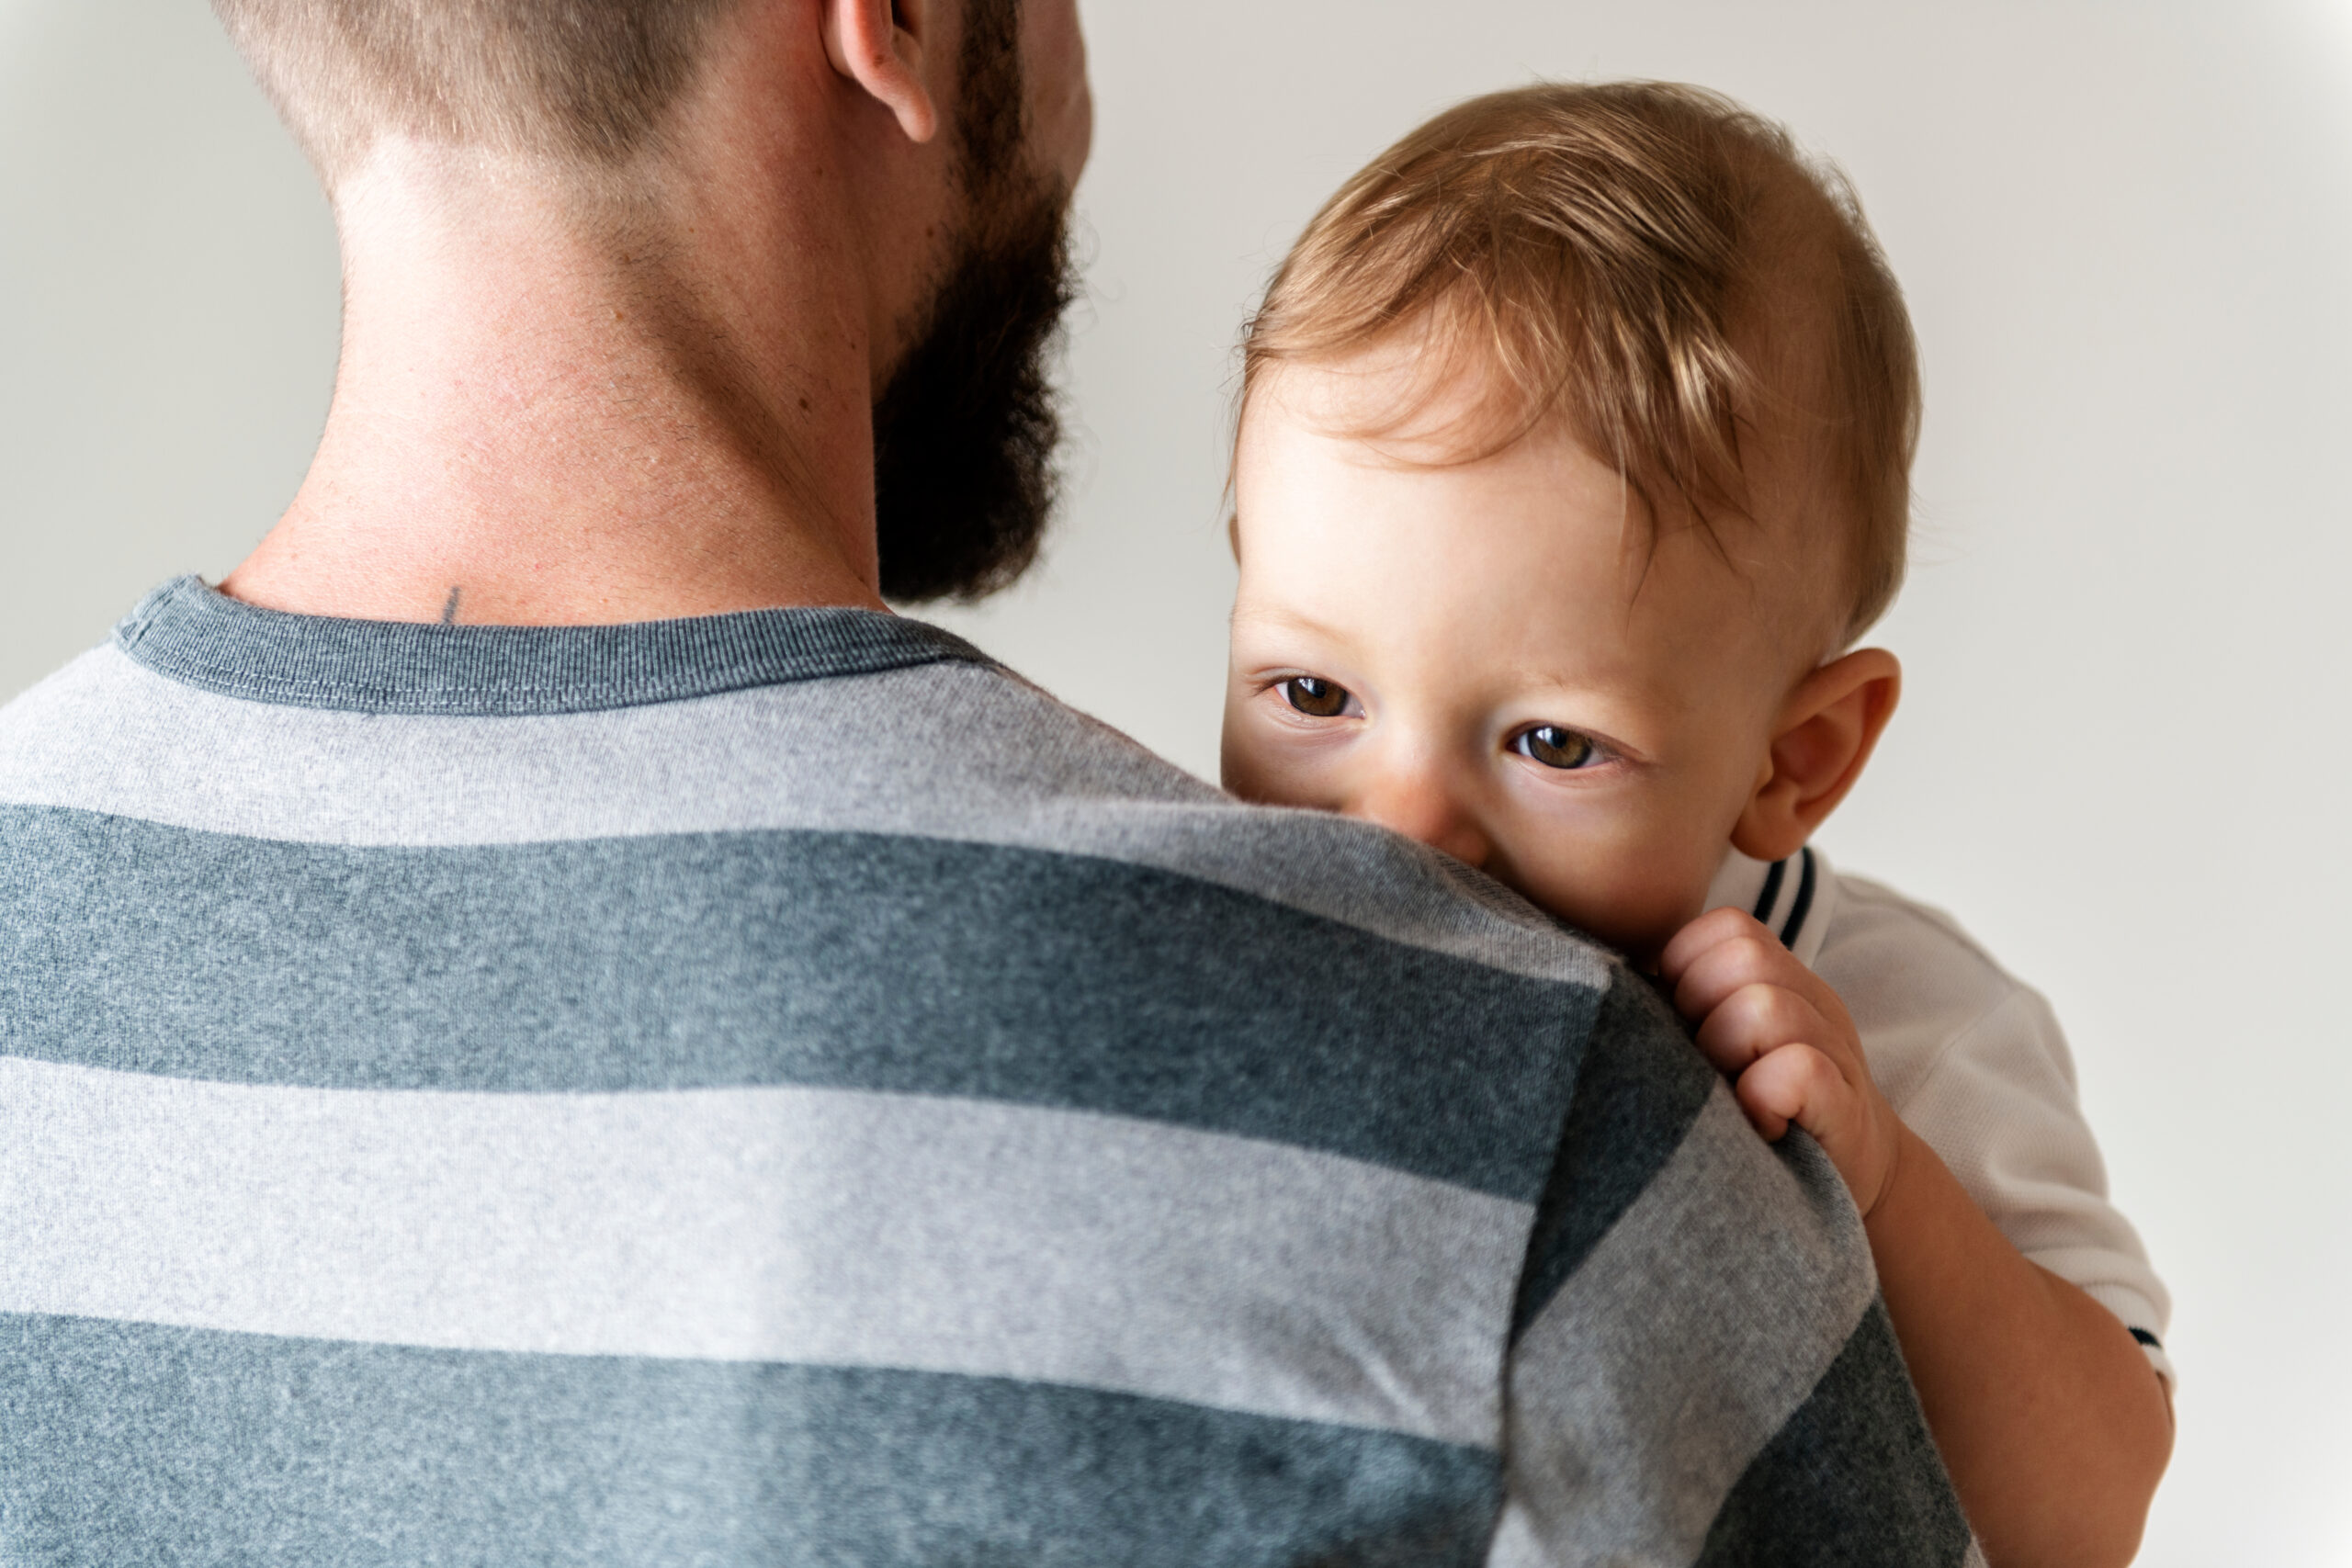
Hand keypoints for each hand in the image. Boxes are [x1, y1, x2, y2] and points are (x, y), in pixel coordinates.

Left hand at [1657, 907, 1903, 1215]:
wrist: (1859, 1180)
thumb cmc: (1762, 1110)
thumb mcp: (1723, 1048)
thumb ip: (1684, 1011)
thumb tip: (1601, 991)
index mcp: (1781, 979)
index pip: (1726, 928)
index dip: (1686, 970)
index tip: (1684, 1026)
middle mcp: (1814, 1002)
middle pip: (1744, 956)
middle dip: (1702, 1009)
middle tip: (1706, 1066)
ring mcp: (1837, 1051)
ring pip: (1765, 1007)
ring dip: (1727, 1053)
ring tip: (1728, 1098)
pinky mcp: (1847, 1107)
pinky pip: (1798, 1069)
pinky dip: (1762, 1096)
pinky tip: (1757, 1126)